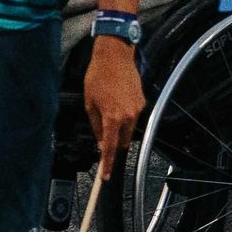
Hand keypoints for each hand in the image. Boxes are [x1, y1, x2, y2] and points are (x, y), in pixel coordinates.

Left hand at [86, 36, 145, 163]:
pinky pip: (133, 117)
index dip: (108, 164)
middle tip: (103, 142)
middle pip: (122, 141)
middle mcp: (129, 115)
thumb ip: (96, 126)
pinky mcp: (142, 101)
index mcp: (113, 117)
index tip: (106, 176)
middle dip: (114, 145)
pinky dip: (125, 118)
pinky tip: (116, 105)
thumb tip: (101, 141)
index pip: (110, 147)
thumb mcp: (89, 103)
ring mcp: (138, 108)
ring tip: (108, 115)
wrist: (115, 55)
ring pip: (129, 130)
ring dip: (119, 130)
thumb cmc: (98, 77)